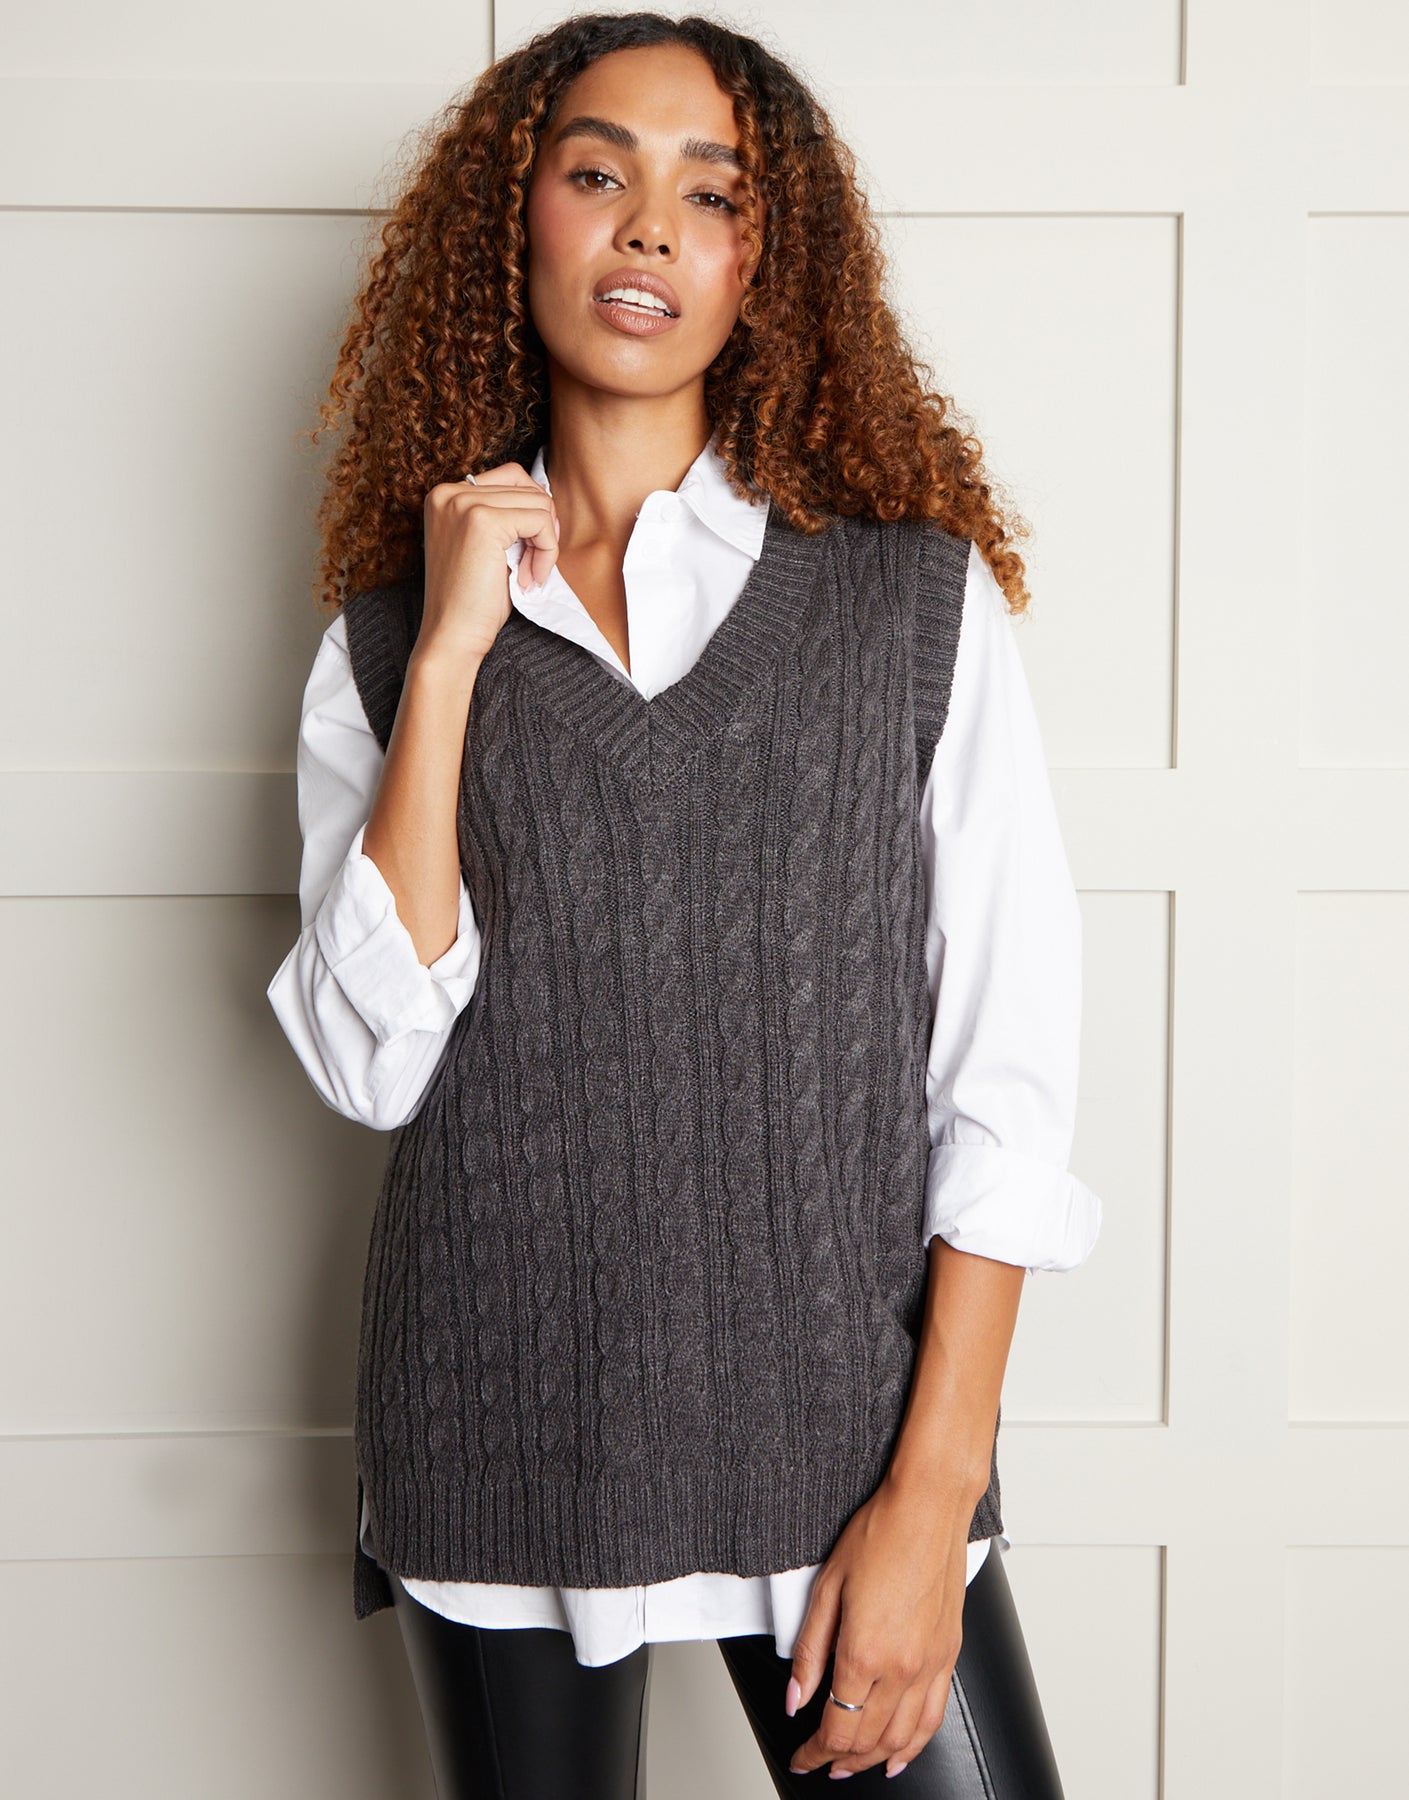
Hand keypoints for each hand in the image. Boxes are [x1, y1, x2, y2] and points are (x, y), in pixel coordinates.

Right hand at [418, 461, 559, 663]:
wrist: (452, 637)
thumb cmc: (473, 600)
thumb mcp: (488, 547)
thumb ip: (506, 516)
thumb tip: (546, 496)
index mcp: (445, 494)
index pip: (511, 478)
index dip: (531, 514)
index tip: (529, 553)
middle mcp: (449, 492)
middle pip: (526, 485)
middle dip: (541, 528)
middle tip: (533, 567)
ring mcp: (463, 503)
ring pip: (538, 502)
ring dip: (545, 543)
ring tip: (529, 575)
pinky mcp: (483, 521)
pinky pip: (541, 521)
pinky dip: (547, 552)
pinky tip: (530, 579)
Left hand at [784, 1469, 978, 1779]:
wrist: (928, 1508)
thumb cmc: (879, 1534)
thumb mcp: (827, 1587)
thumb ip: (811, 1651)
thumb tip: (795, 1698)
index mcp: (865, 1652)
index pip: (836, 1727)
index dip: (814, 1752)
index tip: (800, 1757)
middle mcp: (902, 1667)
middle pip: (868, 1740)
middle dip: (839, 1760)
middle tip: (819, 1762)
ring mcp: (930, 1664)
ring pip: (903, 1738)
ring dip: (874, 1761)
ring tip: (852, 1767)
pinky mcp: (948, 1654)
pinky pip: (934, 1717)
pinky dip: (916, 1745)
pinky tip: (902, 1753)